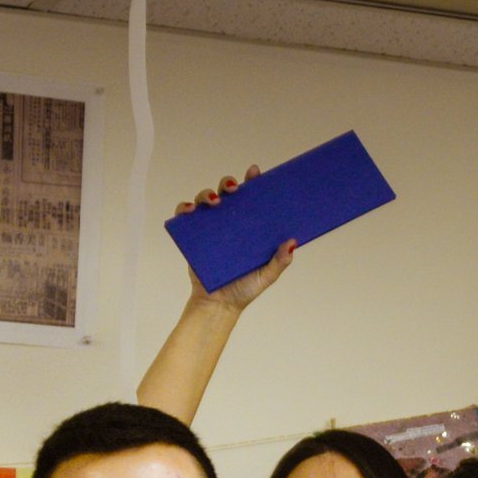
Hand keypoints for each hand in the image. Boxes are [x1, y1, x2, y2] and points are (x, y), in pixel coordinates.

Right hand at [176, 166, 294, 309]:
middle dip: (229, 184)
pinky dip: (185, 208)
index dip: (253, 182)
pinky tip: (190, 210)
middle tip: (234, 188)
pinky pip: (185, 216)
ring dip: (207, 194)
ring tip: (214, 202)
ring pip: (205, 200)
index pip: (252, 199)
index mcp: (250, 227)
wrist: (219, 305)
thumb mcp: (267, 276)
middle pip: (227, 194)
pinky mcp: (192, 235)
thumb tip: (293, 242)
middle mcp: (230, 223)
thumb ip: (280, 261)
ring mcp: (210, 227)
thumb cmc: (245, 289)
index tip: (256, 172)